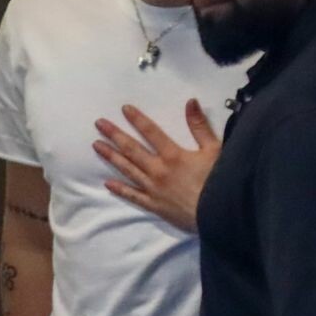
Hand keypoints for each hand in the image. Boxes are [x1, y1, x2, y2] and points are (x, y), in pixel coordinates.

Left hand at [93, 98, 220, 233]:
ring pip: (128, 170)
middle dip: (115, 135)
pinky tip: (108, 183)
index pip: (151, 132)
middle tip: (99, 124)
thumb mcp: (214, 149)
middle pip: (132, 149)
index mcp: (172, 155)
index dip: (137, 119)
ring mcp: (153, 189)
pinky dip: (120, 189)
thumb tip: (190, 102)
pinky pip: (133, 196)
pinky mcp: (154, 205)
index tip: (123, 109)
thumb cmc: (219, 181)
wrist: (218, 213)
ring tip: (97, 146)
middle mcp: (158, 170)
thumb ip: (199, 126)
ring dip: (111, 157)